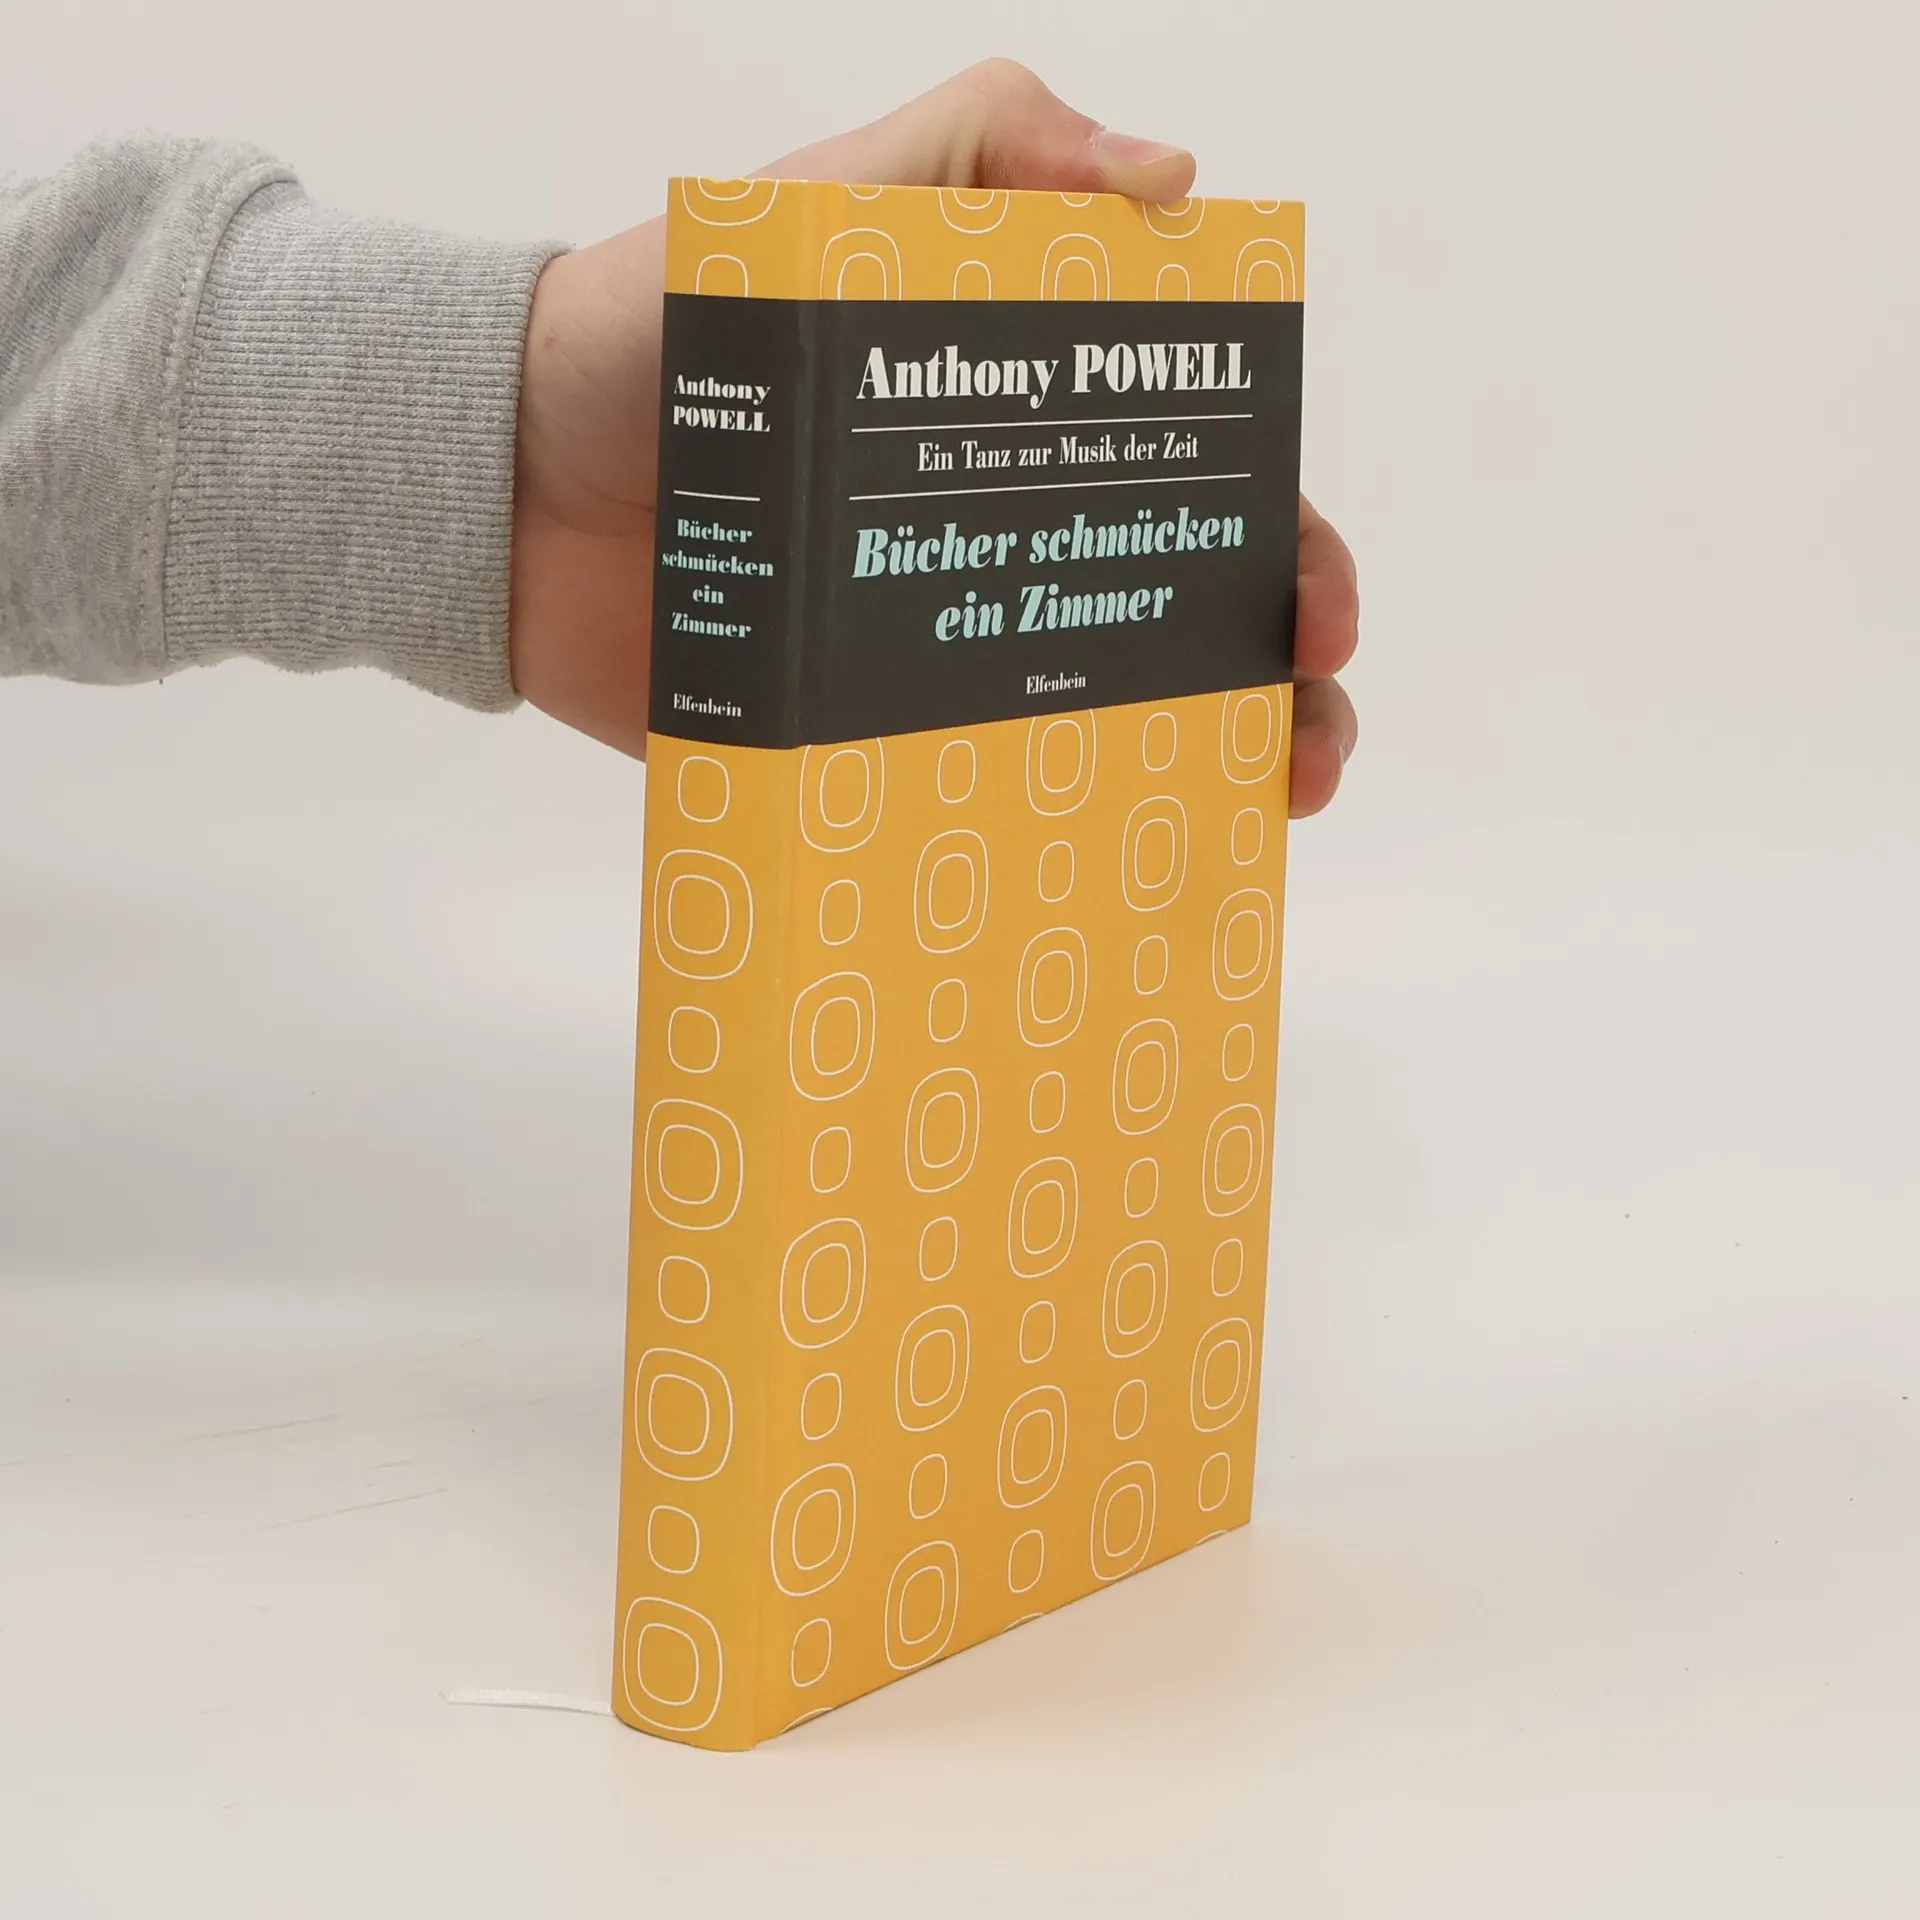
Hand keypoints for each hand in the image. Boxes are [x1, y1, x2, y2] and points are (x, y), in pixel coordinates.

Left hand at [509, 58, 1358, 816]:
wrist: (499, 476)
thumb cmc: (660, 323)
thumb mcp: (832, 194)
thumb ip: (991, 145)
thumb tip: (1178, 177)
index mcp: (1018, 426)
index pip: (1190, 486)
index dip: (1279, 540)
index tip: (1311, 602)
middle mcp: (992, 545)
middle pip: (1174, 619)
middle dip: (1271, 679)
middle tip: (1302, 734)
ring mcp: (925, 656)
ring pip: (1101, 725)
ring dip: (1202, 769)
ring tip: (1254, 806)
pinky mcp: (848, 743)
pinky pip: (965, 801)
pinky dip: (1051, 841)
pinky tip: (1111, 872)